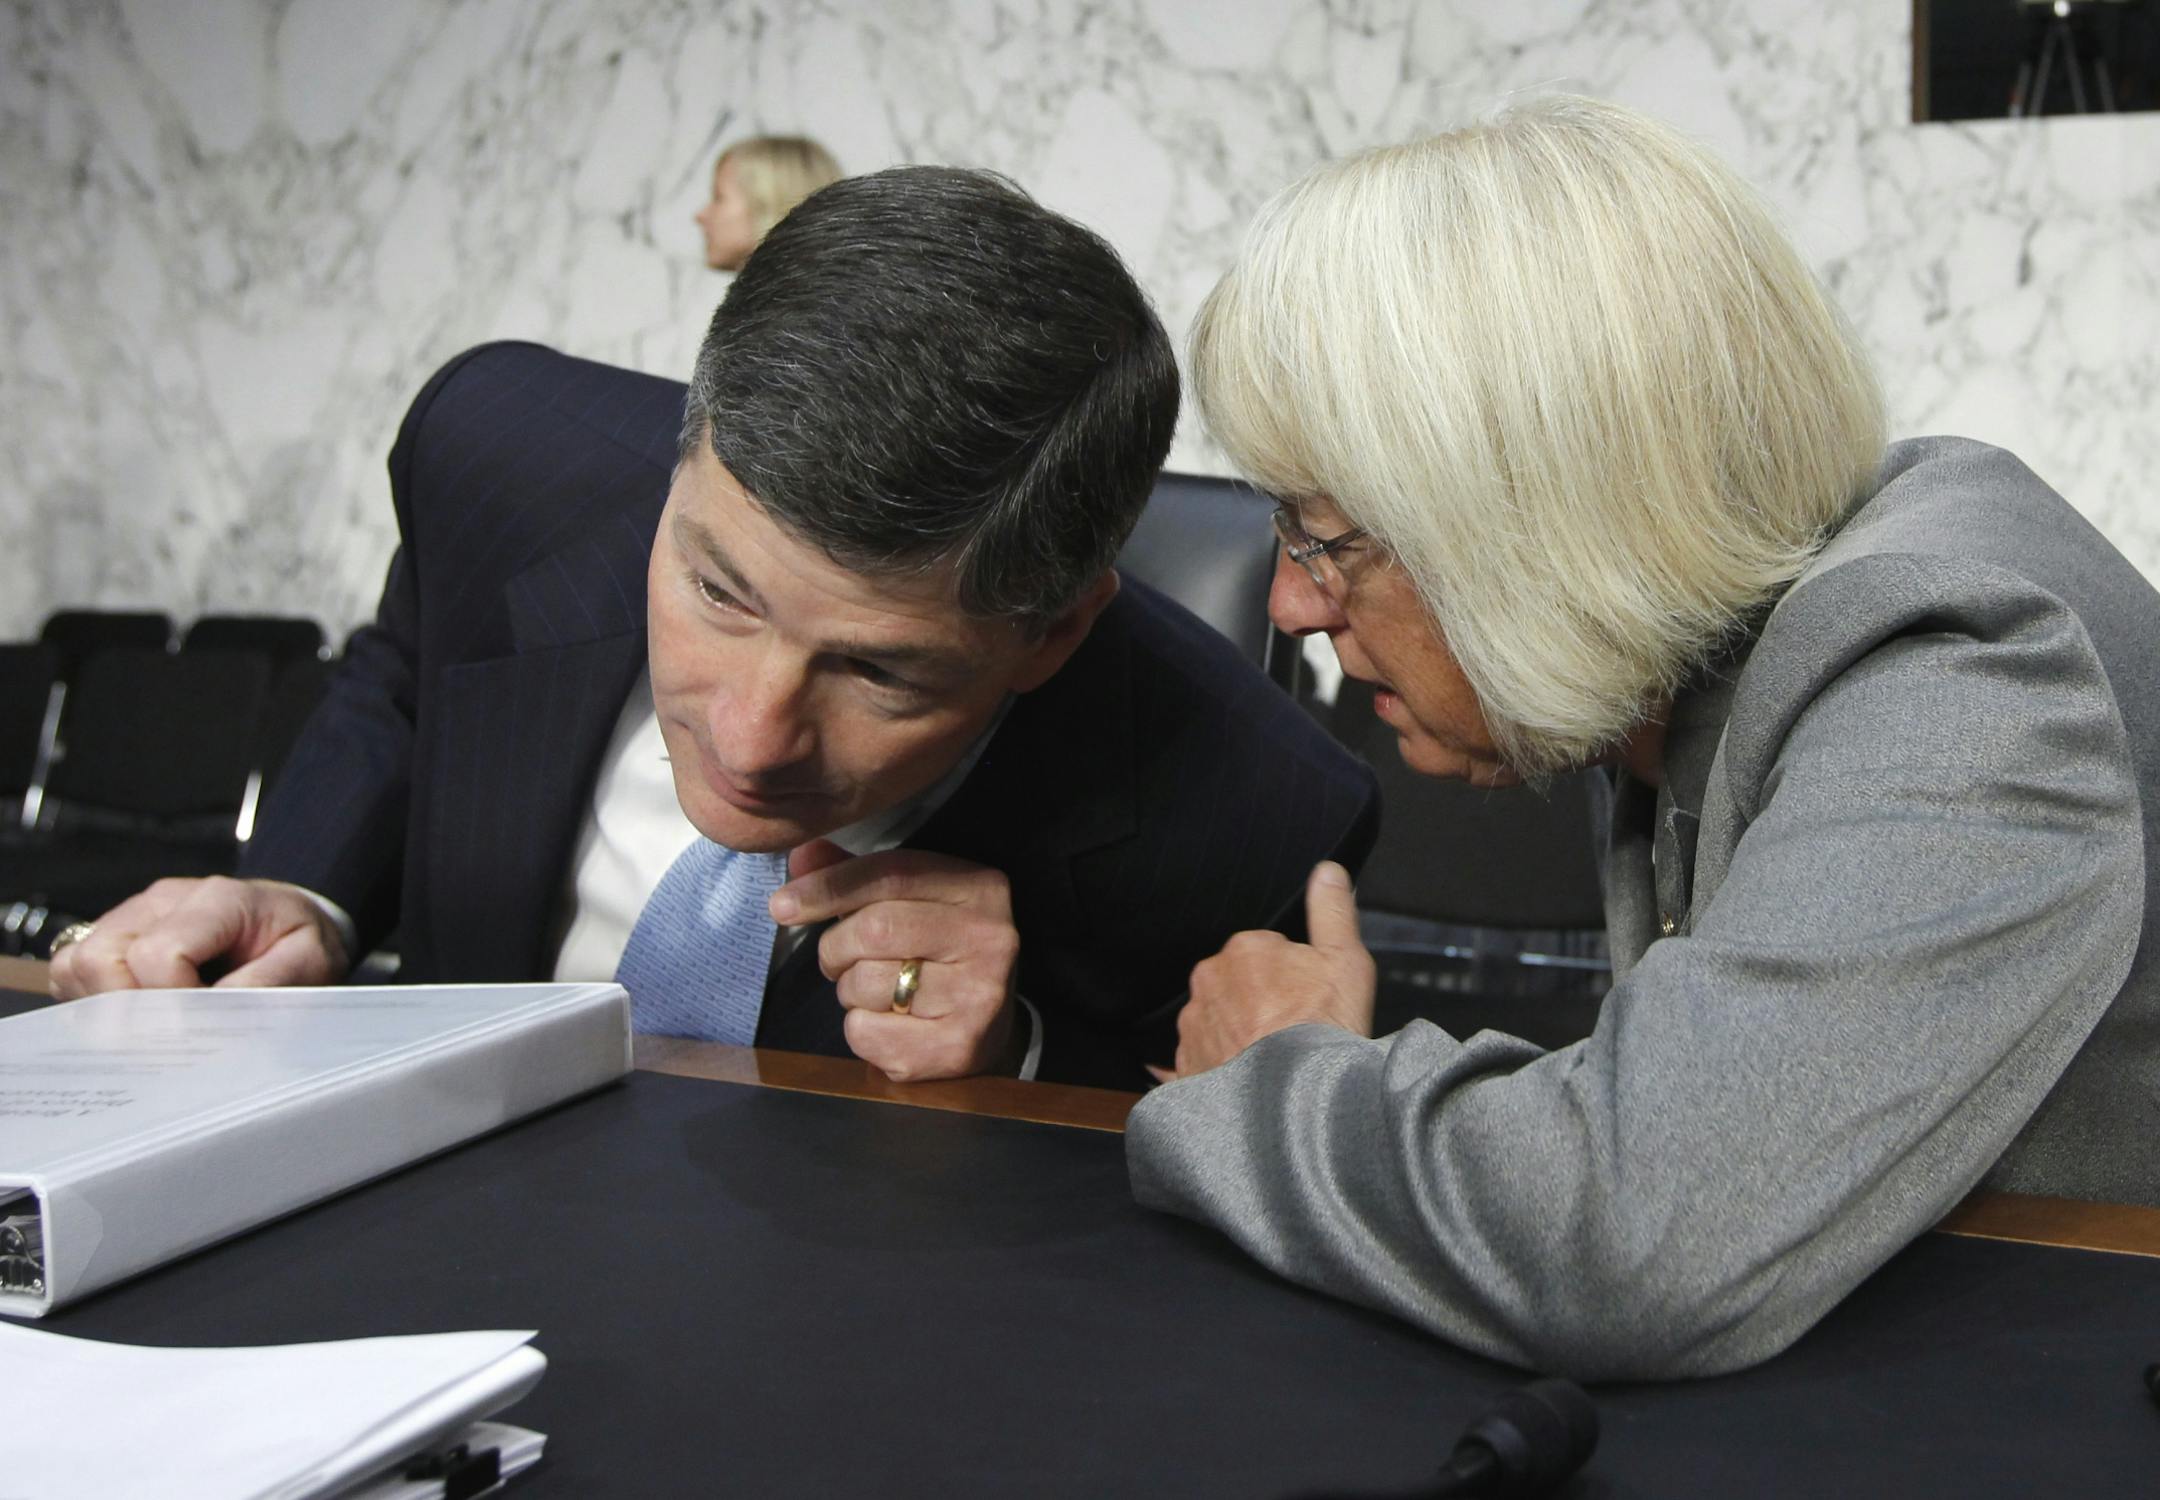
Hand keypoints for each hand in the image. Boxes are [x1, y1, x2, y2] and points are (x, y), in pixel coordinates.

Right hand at [48, 877, 353, 999]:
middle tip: (172, 1031)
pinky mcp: (117, 932)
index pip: (158, 955)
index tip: (202, 1026)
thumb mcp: (310, 960)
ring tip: (154, 1022)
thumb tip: (215, 1018)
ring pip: (78, 963)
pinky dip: (92, 997)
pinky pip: (74, 967)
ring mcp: (133, 914)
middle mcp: (163, 901)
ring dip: (106, 1004)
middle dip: (130, 1009)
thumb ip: (267, 985)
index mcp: (217, 901)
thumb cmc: (299, 939)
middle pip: (102, 958)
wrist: (291, 917)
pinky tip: (136, 1012)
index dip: (172, 1003)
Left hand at [770, 841, 1023, 1082]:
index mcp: (981, 889)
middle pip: (874, 930)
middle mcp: (991, 940)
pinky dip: (860, 1029)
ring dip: (849, 989)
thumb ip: (855, 876)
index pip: (890, 874)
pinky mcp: (955, 1050)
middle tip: (837, 959)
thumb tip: (802, 855)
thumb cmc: (937, 953)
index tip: (782, 904)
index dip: (828, 886)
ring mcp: (977, 999)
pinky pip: (866, 1033)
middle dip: (835, 947)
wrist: (989, 1028)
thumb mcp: (910, 901)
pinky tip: (889, 1024)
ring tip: (876, 991)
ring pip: (865, 984)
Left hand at [1155, 861, 1374, 1081]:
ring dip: (1239, 1034)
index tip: (1308, 1001)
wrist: (1296, 1103)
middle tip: (1293, 1031)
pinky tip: (1245, 1080)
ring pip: (1220, 1020)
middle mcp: (1208, 983)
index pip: (1268, 953)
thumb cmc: (1324, 1032)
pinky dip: (1219, 1066)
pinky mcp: (1184, 1067)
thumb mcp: (1345, 963)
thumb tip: (1328, 872)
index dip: (1293, 977)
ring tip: (1273, 1060)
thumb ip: (1333, 912)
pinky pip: (1201, 1059)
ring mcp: (1192, 1027)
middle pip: (1240, 985)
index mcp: (1243, 950)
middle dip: (1261, 1003)